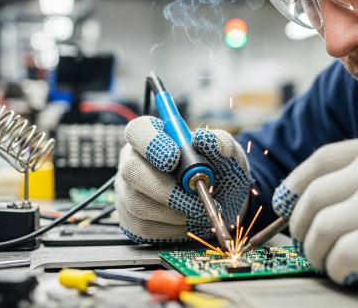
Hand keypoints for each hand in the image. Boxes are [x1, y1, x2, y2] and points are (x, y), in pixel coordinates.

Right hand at [116, 116, 250, 243]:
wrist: (224, 205)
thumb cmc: (221, 174)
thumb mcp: (229, 155)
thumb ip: (222, 144)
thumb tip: (205, 138)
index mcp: (154, 135)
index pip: (138, 130)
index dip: (151, 144)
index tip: (173, 159)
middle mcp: (134, 161)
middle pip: (132, 170)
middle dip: (166, 187)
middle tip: (196, 197)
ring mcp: (129, 191)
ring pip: (137, 202)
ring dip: (174, 211)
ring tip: (199, 210)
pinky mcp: (132, 220)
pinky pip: (144, 227)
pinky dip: (172, 228)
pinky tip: (188, 221)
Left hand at [273, 130, 357, 306]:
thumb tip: (325, 201)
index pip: (323, 159)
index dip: (295, 185)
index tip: (287, 206)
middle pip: (315, 196)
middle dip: (303, 228)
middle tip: (311, 248)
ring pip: (322, 229)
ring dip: (320, 255)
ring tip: (335, 265)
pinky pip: (342, 258)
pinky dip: (339, 272)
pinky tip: (354, 276)